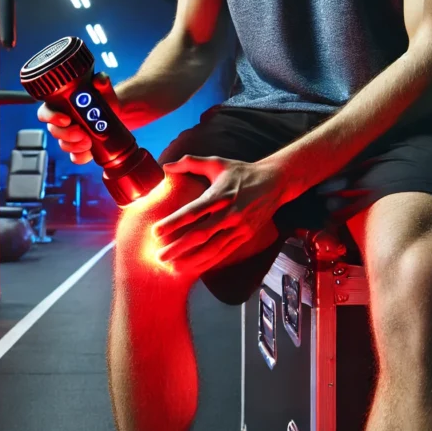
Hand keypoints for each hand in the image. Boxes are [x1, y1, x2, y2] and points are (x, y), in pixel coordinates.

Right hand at [36, 74, 115, 164]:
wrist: (115, 112)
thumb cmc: (102, 97)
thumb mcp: (102, 88)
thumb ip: (101, 82)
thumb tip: (100, 80)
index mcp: (59, 106)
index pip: (45, 113)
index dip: (51, 117)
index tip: (66, 119)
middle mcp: (60, 122)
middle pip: (53, 131)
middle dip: (66, 134)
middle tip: (82, 132)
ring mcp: (68, 137)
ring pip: (63, 145)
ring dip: (75, 146)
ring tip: (89, 141)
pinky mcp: (78, 148)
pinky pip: (74, 157)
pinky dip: (81, 156)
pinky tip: (90, 153)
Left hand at [152, 156, 286, 273]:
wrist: (275, 182)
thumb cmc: (242, 171)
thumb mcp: (217, 162)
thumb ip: (190, 163)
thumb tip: (166, 166)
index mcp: (220, 194)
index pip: (193, 211)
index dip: (174, 222)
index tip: (156, 232)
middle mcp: (229, 213)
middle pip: (200, 234)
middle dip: (178, 247)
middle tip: (159, 256)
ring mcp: (239, 227)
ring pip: (212, 248)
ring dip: (191, 260)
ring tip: (172, 267)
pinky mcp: (246, 236)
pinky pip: (224, 252)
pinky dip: (208, 261)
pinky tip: (194, 268)